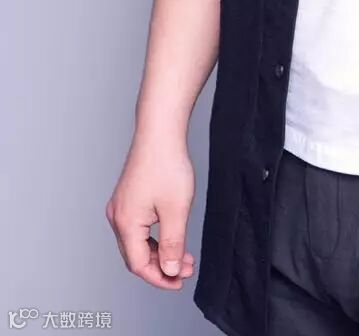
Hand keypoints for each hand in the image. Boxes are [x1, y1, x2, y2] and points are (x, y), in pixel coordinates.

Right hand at [105, 133, 195, 288]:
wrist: (160, 130)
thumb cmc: (166, 164)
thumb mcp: (176, 210)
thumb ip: (173, 244)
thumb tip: (171, 270)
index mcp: (125, 223)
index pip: (139, 265)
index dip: (161, 278)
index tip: (180, 281)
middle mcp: (117, 216)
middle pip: (136, 255)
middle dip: (162, 266)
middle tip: (187, 268)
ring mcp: (121, 206)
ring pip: (138, 241)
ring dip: (160, 251)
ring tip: (184, 255)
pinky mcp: (128, 196)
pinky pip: (138, 227)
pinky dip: (155, 236)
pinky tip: (172, 235)